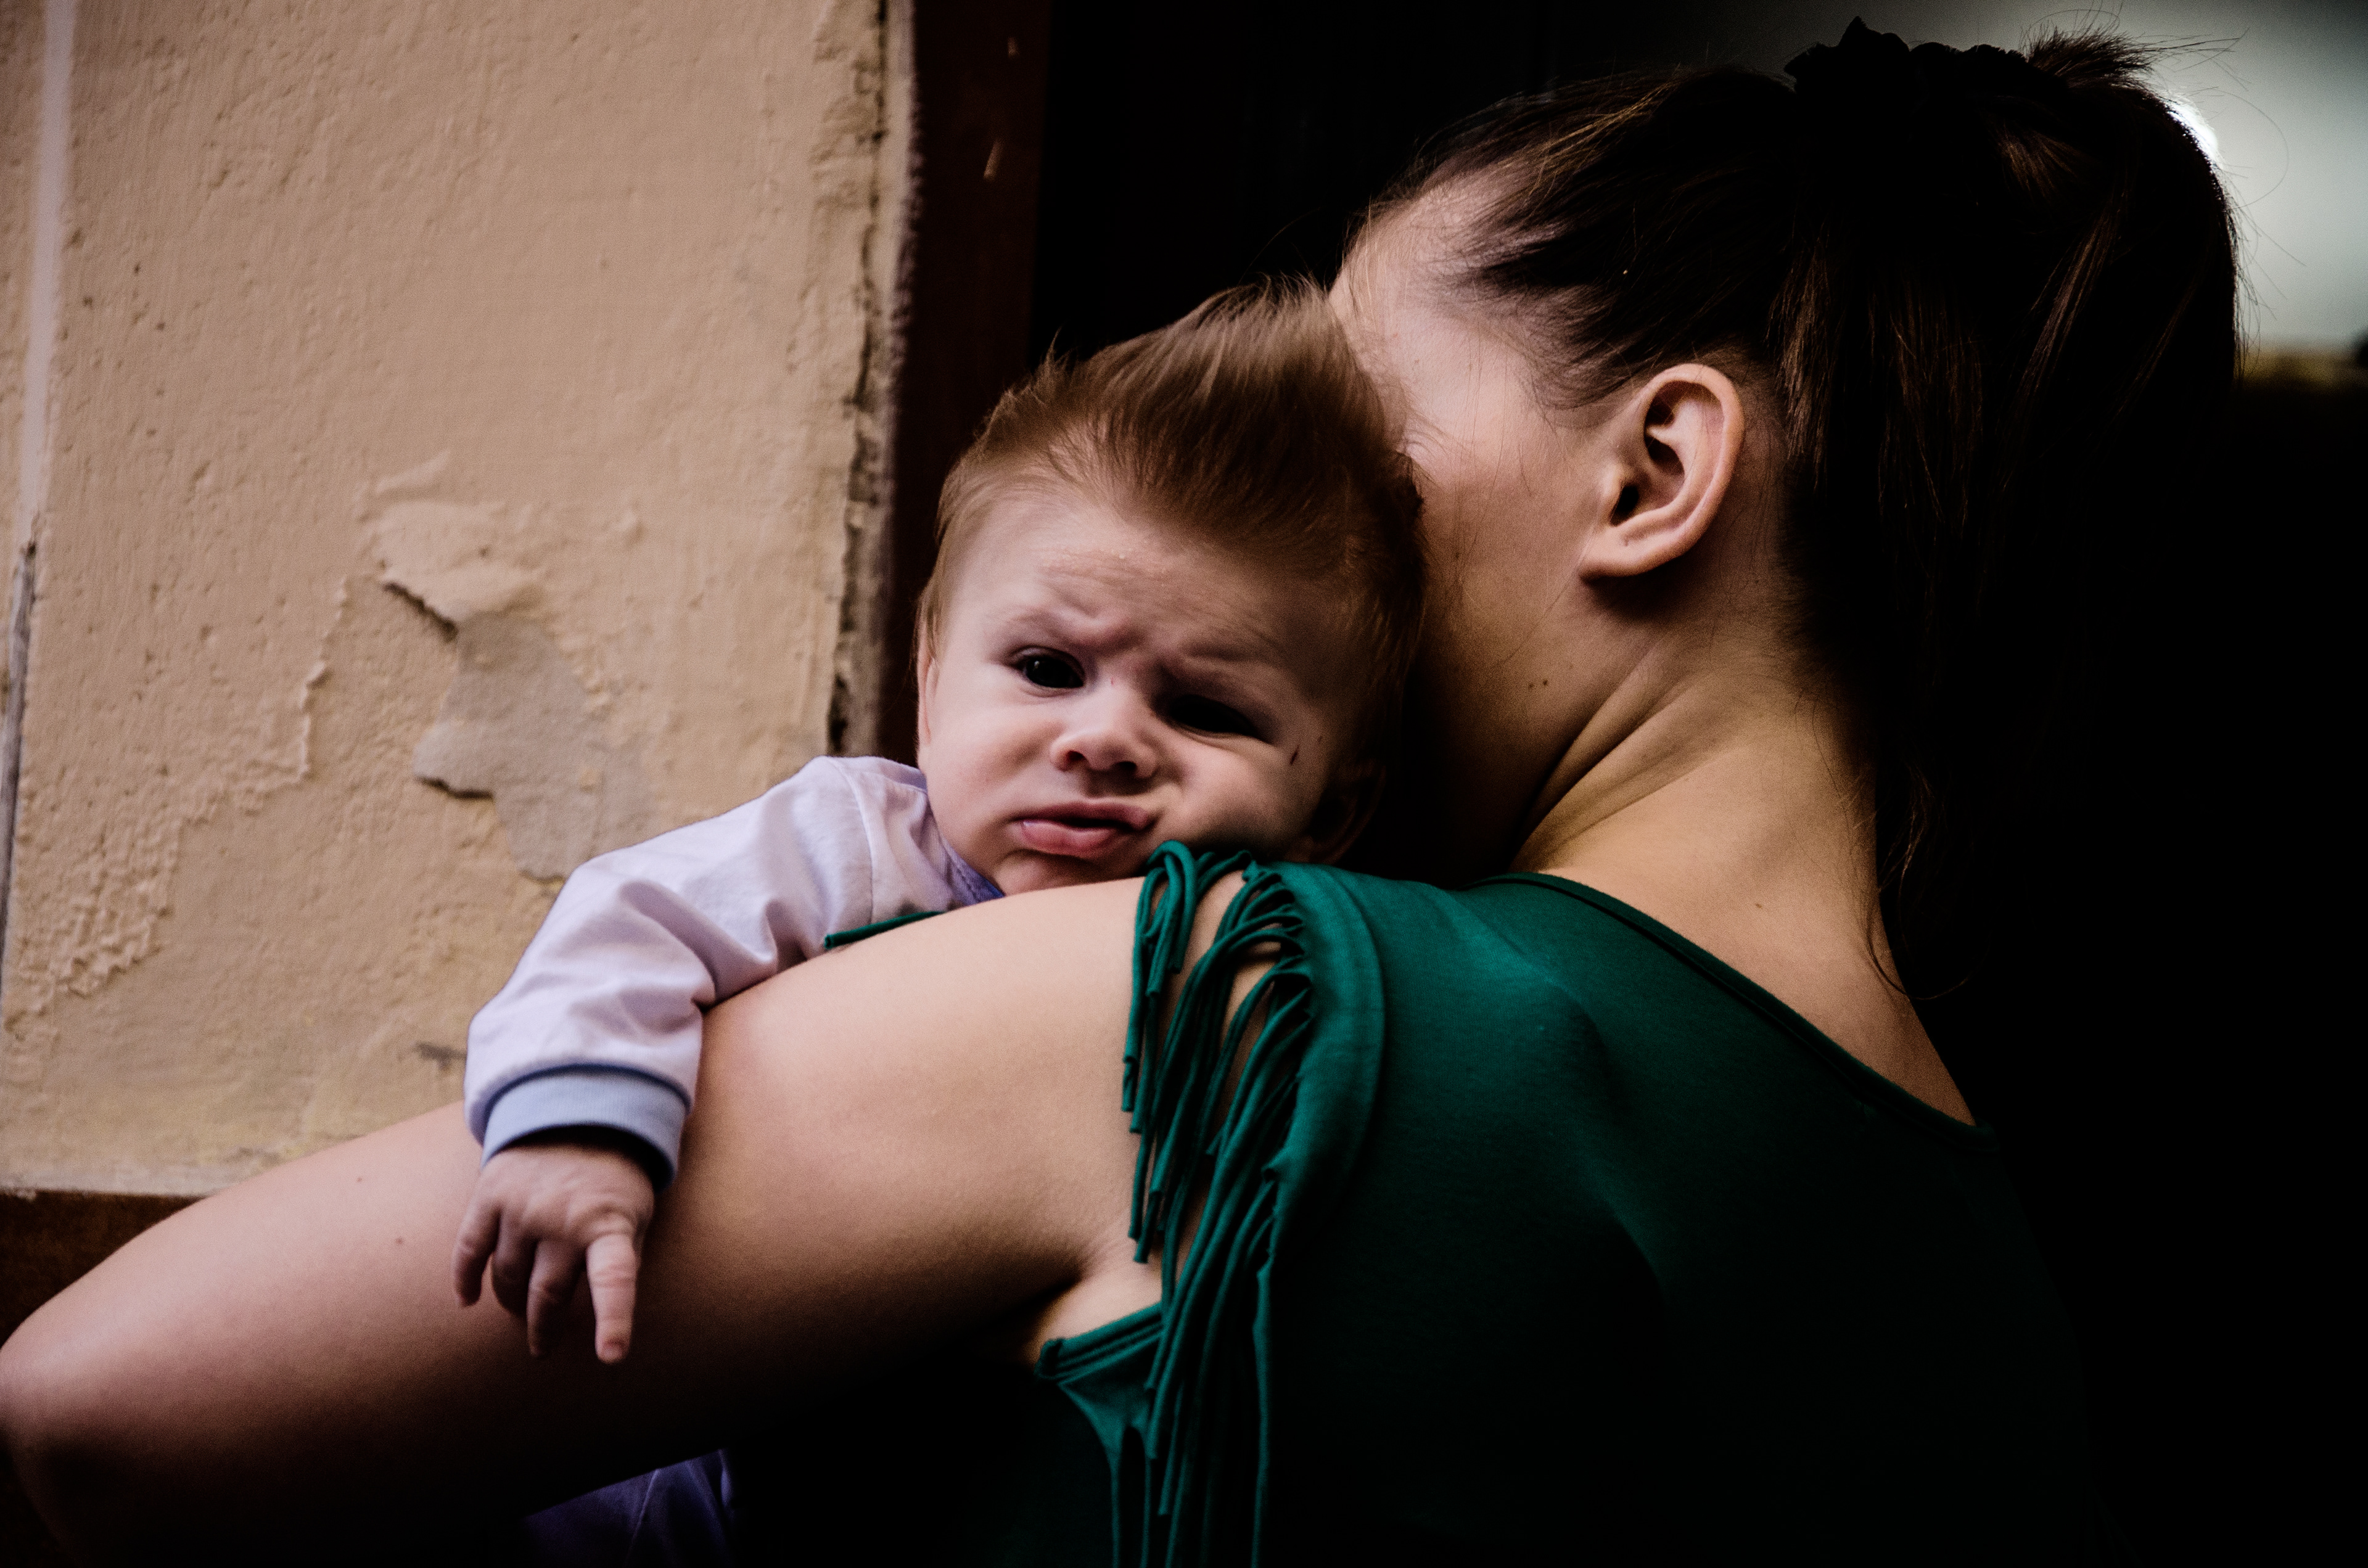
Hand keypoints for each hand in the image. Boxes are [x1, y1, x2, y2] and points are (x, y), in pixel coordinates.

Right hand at [451, 1132, 656, 1362]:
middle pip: (547, 1294)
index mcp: (609, 1224)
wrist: (579, 1111)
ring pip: (508, 1277)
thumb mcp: (635, 1215)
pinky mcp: (491, 1195)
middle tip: (542, 1348)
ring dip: (511, 1303)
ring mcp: (523, 1208)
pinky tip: (468, 1301)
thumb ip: (619, 1259)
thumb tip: (599, 1314)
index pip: (614, 1279)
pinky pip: (470, 1250)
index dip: (613, 1319)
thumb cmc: (613, 1180)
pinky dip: (465, 1280)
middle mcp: (564, 1219)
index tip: (610, 1356)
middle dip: (543, 1328)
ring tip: (518, 1314)